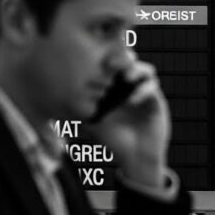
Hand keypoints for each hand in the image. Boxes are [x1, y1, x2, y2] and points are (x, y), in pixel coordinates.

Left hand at [88, 58, 170, 187]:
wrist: (134, 157)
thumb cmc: (114, 140)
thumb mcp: (93, 122)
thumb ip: (81, 108)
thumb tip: (59, 98)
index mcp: (116, 87)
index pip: (113, 65)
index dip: (107, 58)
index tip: (95, 61)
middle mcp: (132, 87)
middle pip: (131, 61)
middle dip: (122, 57)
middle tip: (110, 63)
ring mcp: (145, 93)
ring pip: (146, 70)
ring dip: (136, 70)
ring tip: (126, 77)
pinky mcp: (156, 102)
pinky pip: (153, 88)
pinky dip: (143, 91)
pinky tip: (131, 101)